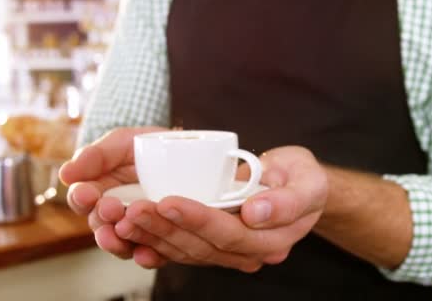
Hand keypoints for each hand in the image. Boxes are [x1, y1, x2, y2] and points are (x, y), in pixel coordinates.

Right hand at [59, 127, 169, 265]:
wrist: (190, 153)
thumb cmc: (151, 147)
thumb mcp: (123, 142)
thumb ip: (96, 155)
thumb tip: (65, 174)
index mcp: (101, 190)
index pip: (83, 199)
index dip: (82, 198)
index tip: (86, 193)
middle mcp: (116, 214)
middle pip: (100, 225)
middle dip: (102, 218)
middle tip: (111, 208)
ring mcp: (139, 229)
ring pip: (122, 244)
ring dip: (118, 242)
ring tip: (122, 232)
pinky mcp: (162, 241)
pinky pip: (153, 255)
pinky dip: (147, 257)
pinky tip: (145, 253)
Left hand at [113, 146, 328, 271]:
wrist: (297, 186)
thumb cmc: (303, 179)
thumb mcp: (308, 181)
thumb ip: (288, 200)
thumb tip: (255, 213)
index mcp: (272, 238)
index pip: (229, 233)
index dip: (196, 219)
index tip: (167, 200)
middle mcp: (248, 252)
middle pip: (200, 246)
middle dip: (164, 228)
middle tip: (132, 209)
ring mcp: (229, 252)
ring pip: (185, 250)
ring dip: (152, 235)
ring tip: (123, 216)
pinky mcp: (213, 244)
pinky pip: (180, 248)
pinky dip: (153, 241)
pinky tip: (129, 231)